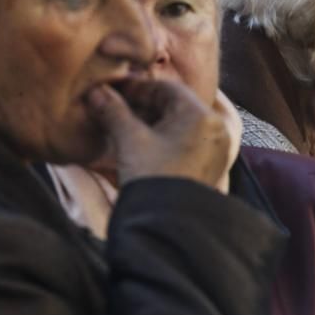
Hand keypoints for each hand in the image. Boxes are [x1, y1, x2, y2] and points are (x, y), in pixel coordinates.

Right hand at [87, 79, 230, 191]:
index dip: (135, 88)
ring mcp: (217, 151)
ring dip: (153, 123)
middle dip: (143, 106)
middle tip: (115, 109)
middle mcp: (217, 131)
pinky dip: (165, 140)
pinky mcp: (210, 168)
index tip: (112, 91)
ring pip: (181, 125)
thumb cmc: (152, 179)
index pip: (166, 88)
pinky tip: (142, 146)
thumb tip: (96, 92)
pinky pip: (187, 143)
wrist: (169, 227)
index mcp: (203, 117)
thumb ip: (113, 111)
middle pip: (176, 106)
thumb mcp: (129, 141)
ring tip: (125, 128)